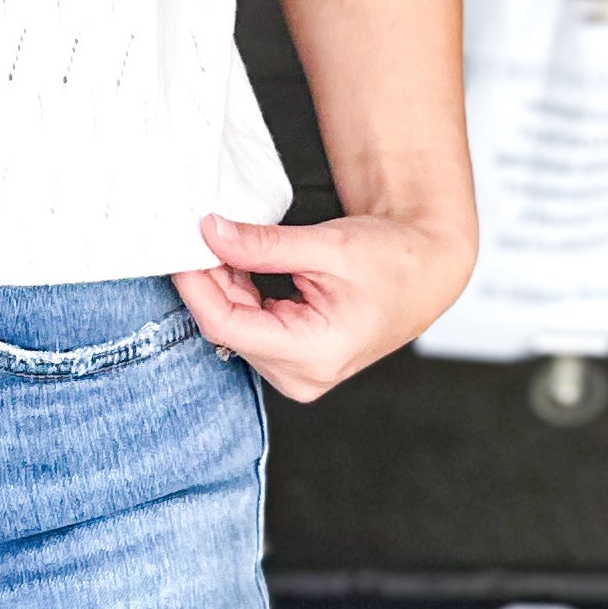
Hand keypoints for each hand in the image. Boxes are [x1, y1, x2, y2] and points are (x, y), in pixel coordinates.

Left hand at [176, 206, 476, 403]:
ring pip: (234, 328)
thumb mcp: (326, 246)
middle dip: (209, 280)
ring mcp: (297, 374)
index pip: (228, 325)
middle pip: (228, 327)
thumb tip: (211, 233)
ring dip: (223, 286)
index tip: (182, 249)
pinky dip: (239, 295)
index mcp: (315, 352)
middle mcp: (302, 375)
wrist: (425, 272)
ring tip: (226, 245)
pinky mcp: (293, 363)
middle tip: (201, 234)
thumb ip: (264, 244)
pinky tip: (240, 266)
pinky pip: (249, 329)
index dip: (196, 286)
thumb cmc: (392, 261)